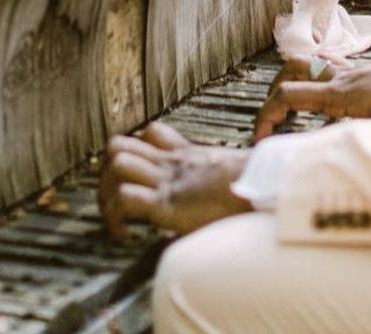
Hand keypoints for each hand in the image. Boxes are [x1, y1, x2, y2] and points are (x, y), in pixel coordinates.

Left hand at [99, 121, 251, 239]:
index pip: (148, 135)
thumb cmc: (252, 187)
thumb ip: (215, 175)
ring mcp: (167, 180)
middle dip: (105, 173)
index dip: (135, 154)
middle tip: (112, 201)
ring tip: (117, 220)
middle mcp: (170, 163)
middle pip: (118, 145)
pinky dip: (117, 216)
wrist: (264, 187)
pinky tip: (127, 235)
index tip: (135, 182)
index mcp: (184, 154)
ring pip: (116, 164)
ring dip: (106, 194)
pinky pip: (125, 197)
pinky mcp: (166, 203)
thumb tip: (223, 192)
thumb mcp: (228, 173)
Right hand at [253, 39, 370, 140]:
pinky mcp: (366, 76)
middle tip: (273, 127)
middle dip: (272, 97)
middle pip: (290, 72)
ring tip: (292, 119)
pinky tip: (328, 114)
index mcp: (340, 93)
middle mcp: (342, 78)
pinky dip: (317, 89)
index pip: (287, 95)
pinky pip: (329, 75)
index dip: (266, 117)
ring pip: (308, 68)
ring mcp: (353, 74)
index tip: (260, 141)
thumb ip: (359, 144)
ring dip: (293, 88)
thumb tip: (330, 165)